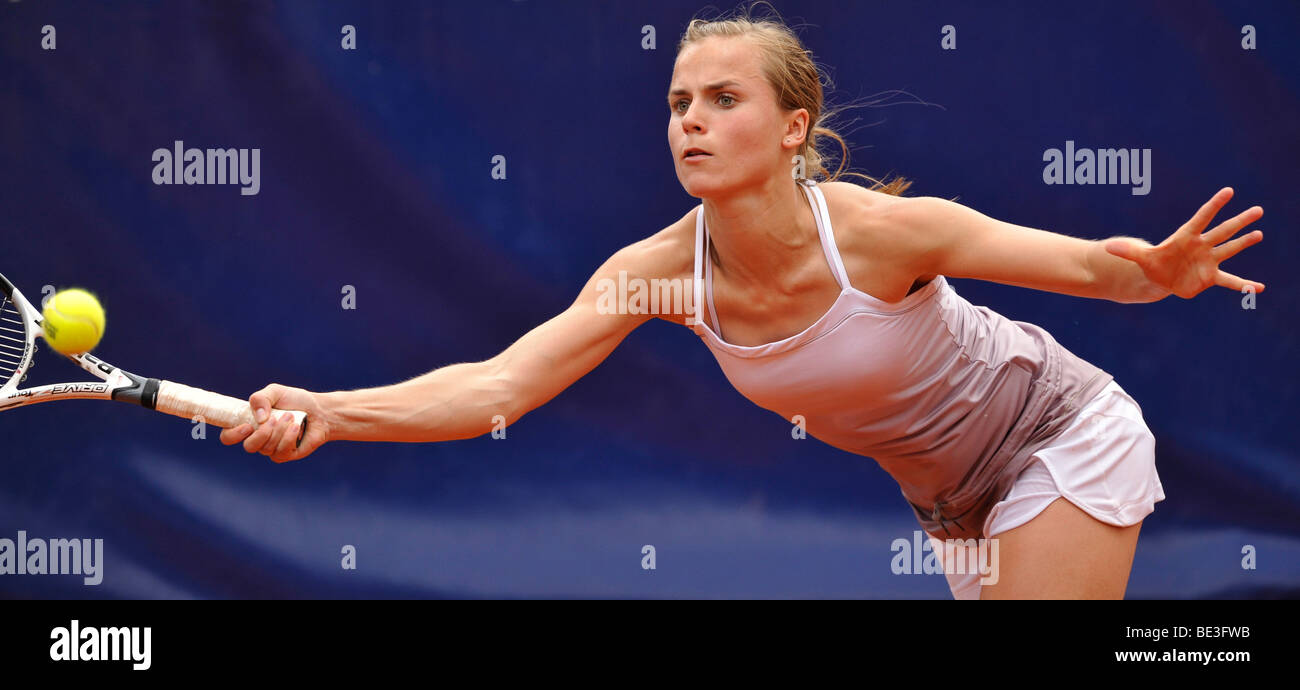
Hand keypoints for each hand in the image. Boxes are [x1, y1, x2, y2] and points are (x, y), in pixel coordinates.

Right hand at [219, 383, 330, 462]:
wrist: (319, 411)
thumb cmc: (296, 401)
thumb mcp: (276, 392)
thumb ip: (261, 398)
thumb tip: (258, 417)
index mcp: (249, 424)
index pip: (228, 436)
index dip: (232, 435)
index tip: (246, 426)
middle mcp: (257, 439)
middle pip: (248, 446)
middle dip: (262, 433)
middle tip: (274, 419)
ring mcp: (271, 449)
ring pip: (267, 448)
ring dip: (280, 430)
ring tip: (291, 416)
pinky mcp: (285, 455)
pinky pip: (281, 451)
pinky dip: (289, 437)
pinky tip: (297, 426)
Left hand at [1105, 187, 1264, 299]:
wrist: (1161, 277)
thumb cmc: (1153, 262)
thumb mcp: (1140, 256)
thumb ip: (1128, 251)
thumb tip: (1107, 247)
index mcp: (1186, 236)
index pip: (1202, 217)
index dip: (1215, 205)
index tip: (1229, 191)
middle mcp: (1202, 245)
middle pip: (1223, 230)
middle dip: (1239, 221)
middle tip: (1258, 209)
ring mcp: (1209, 260)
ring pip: (1229, 249)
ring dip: (1244, 243)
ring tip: (1259, 234)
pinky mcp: (1210, 276)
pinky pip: (1230, 280)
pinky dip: (1243, 285)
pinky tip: (1258, 288)